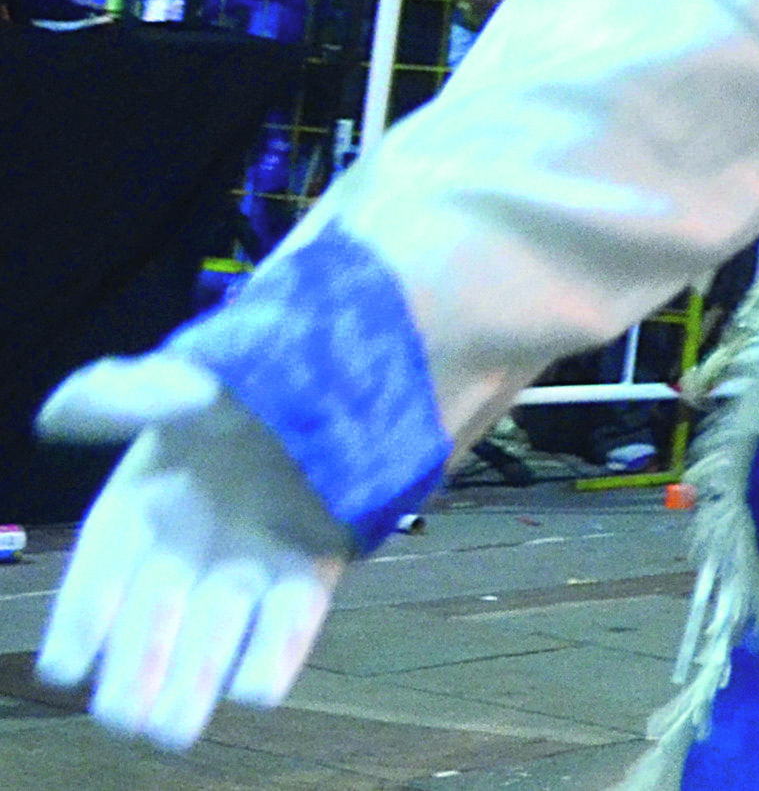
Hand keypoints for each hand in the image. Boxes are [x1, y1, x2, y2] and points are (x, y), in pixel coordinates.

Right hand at [34, 356, 354, 747]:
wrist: (346, 381)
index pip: (98, 575)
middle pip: (152, 625)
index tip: (66, 665)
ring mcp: (248, 567)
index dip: (81, 620)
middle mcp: (188, 551)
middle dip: (136, 672)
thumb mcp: (189, 380)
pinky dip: (276, 654)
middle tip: (126, 719)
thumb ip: (133, 394)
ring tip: (175, 727)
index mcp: (139, 509)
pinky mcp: (308, 574)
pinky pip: (290, 623)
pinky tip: (257, 686)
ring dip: (195, 682)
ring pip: (214, 639)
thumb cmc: (247, 385)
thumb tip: (64, 407)